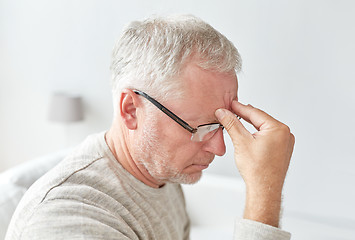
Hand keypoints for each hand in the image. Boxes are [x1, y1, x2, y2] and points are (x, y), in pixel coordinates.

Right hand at [215, 101, 294, 226]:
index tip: (230, 104)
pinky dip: (258, 133)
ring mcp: (285, 143)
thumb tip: (223, 112)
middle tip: (232, 111)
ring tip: (239, 120)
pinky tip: (250, 134)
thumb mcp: (241, 141)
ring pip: (264, 128)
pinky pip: (269, 136)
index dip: (240, 108)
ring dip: (251, 124)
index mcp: (278, 129)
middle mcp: (285, 134)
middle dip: (245, 116)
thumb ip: (232, 124)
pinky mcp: (282, 150)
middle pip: (261, 119)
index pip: (255, 113)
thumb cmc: (257, 170)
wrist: (264, 189)